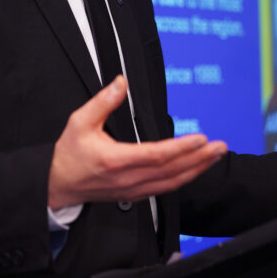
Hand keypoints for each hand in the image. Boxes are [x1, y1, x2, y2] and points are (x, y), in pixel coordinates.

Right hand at [46, 76, 227, 208]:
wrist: (56, 185)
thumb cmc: (69, 153)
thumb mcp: (80, 121)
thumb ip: (103, 101)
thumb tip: (122, 82)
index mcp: (115, 160)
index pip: (156, 155)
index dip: (181, 148)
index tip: (201, 137)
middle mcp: (127, 179)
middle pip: (171, 171)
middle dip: (199, 158)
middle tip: (220, 146)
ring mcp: (132, 190)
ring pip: (172, 183)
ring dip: (197, 169)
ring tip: (215, 155)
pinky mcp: (135, 195)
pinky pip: (165, 189)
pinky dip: (184, 179)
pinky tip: (197, 169)